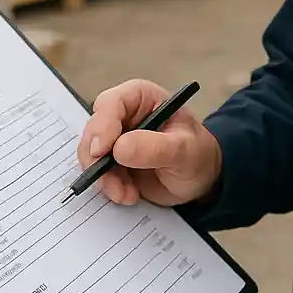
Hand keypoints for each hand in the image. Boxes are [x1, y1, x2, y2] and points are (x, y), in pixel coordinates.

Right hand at [79, 79, 221, 206]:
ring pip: (91, 154)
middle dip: (98, 158)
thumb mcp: (184, 150)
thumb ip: (154, 147)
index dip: (102, 125)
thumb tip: (120, 147)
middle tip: (110, 181)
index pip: (111, 103)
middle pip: (94, 129)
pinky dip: (108, 186)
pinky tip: (129, 194)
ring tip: (127, 193)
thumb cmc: (197, 154)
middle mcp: (124, 114)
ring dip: (104, 177)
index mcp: (142, 98)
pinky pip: (97, 172)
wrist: (201, 179)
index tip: (102, 150)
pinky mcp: (113, 161)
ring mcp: (116, 138)